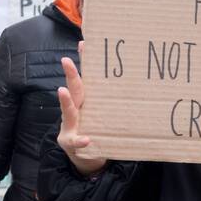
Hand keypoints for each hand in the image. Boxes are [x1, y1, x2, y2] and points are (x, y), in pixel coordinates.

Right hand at [57, 41, 106, 177]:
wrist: (86, 155)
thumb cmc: (97, 130)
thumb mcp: (105, 114)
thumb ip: (113, 100)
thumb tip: (138, 81)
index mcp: (86, 101)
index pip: (85, 78)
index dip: (85, 62)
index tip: (84, 44)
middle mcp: (76, 110)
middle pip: (74, 89)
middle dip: (70, 75)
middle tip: (66, 60)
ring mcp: (70, 125)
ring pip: (68, 111)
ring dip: (66, 102)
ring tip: (62, 91)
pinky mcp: (71, 143)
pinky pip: (76, 142)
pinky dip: (80, 140)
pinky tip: (86, 139)